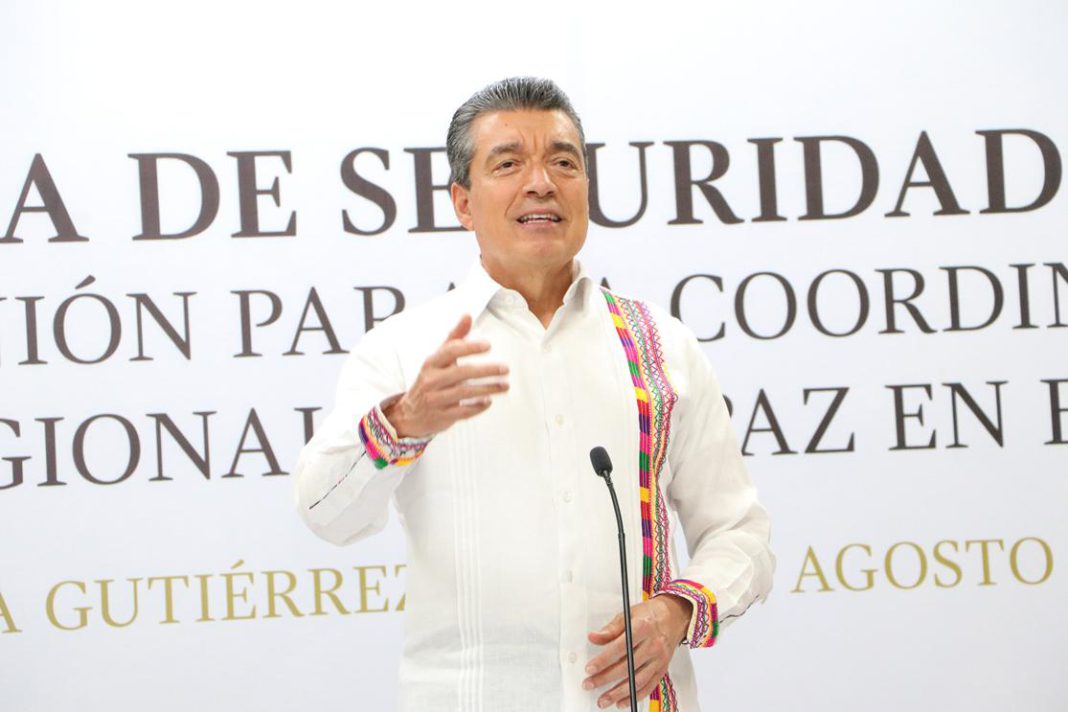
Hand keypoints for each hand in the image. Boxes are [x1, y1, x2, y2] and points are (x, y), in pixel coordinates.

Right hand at [383, 315, 507, 436]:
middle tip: (506, 369)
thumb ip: (454, 338)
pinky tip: (489, 401)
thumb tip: (467, 316)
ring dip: (488, 388)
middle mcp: (431, 380)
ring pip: (464, 392)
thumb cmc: (431, 380)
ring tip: (505, 385)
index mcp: (431, 363)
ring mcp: (435, 399)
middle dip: (486, 370)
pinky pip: (462, 411)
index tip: (488, 346)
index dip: (469, 347)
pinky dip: (477, 406)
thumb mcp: (438, 359)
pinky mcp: (441, 416)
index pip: (450, 351)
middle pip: (461, 372)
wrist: (410, 414)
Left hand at [583, 594, 691, 708]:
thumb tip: (593, 637)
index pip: (619, 648)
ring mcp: (659, 659)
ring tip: (603, 699)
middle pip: (627, 667)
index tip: (589, 668)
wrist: (673, 617)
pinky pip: (648, 686)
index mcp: (642, 628)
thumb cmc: (649, 615)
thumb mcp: (627, 615)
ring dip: (618, 693)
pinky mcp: (662, 669)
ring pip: (637, 680)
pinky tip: (621, 702)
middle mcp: (652, 645)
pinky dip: (634, 696)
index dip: (603, 660)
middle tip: (589, 684)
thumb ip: (610, 629)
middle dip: (605, 678)